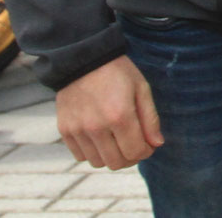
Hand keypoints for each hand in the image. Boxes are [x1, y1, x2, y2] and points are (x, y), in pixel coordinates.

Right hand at [56, 55, 161, 169]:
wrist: (83, 58)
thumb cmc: (118, 72)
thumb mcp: (141, 88)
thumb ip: (150, 119)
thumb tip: (157, 144)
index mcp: (120, 116)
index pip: (136, 152)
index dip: (146, 152)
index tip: (149, 144)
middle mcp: (96, 127)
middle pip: (117, 163)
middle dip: (131, 157)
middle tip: (134, 144)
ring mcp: (78, 130)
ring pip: (98, 162)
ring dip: (111, 156)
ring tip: (117, 141)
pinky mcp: (64, 130)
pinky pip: (80, 156)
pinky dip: (92, 152)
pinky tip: (100, 138)